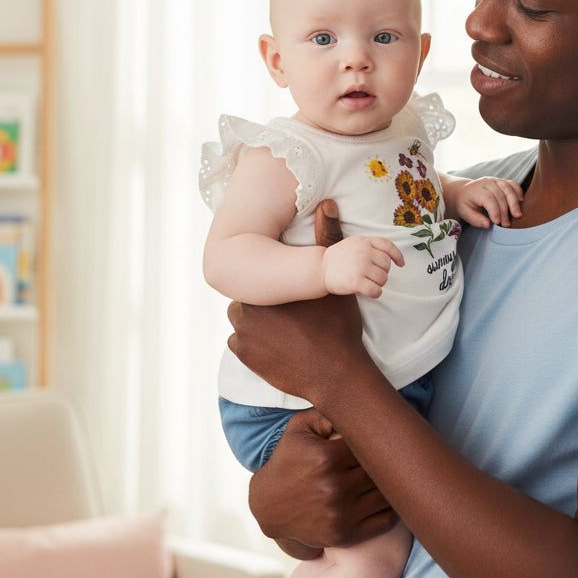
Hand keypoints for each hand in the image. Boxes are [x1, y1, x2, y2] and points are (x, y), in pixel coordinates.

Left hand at [227, 201, 367, 400]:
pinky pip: (242, 344)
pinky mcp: (242, 355)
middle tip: (290, 319)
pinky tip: (276, 348)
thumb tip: (328, 204)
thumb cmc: (336, 327)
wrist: (335, 374)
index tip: (289, 298)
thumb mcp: (335, 283)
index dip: (275, 285)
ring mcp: (242, 333)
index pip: (259, 275)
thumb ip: (327, 242)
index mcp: (267, 287)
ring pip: (245, 321)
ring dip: (258, 325)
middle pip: (251, 298)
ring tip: (283, 334)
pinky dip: (255, 346)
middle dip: (266, 306)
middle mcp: (247, 307)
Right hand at [248, 407, 398, 552]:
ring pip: (388, 494)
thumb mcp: (299, 428)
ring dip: (393, 483)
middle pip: (382, 468)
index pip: (372, 443)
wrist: (267, 506)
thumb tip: (357, 403)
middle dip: (390, 459)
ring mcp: (341, 514)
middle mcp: (335, 487)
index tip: (386, 435)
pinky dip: (393, 508)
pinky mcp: (345, 535)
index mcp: (327, 458)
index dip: (381, 438)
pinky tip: (389, 495)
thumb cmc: (288, 460)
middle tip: (397, 451)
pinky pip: (385, 520)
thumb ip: (327, 411)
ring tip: (396, 472)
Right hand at [322, 234, 404, 297]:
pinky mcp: (355, 281)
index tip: (401, 264)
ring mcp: (360, 266)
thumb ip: (370, 246)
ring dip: (379, 284)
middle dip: (383, 272)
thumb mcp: (354, 243)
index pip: (387, 245)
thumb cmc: (339, 258)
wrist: (319, 268)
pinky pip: (376, 290)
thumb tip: (391, 257)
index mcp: (364, 241)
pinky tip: (371, 292)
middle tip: (372, 276)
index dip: (397, 256)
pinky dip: (376, 293)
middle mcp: (364, 252)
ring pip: (383, 278)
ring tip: (368, 282)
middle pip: (386, 265)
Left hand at [453, 176, 523, 227]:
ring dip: (514, 203)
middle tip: (506, 224)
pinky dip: (518, 192)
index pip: (488, 198)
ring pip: (508, 189)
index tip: (497, 222)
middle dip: (505, 211)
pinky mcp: (502, 181)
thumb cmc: (466, 204)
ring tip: (517, 215)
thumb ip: (475, 219)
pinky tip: (521, 202)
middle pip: (500, 195)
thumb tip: (487, 224)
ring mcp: (495, 180)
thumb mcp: (465, 213)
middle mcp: (487, 182)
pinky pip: (513, 184)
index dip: (495, 211)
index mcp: (476, 189)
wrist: (465, 191)